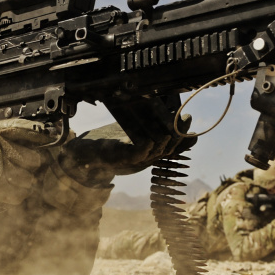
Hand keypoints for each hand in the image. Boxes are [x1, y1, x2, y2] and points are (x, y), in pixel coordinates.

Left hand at [56, 122, 194, 187]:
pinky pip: (137, 153)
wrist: (84, 153)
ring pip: (156, 150)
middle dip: (178, 134)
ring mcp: (134, 159)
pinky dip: (145, 146)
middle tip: (185, 119)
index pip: (172, 146)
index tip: (191, 122)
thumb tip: (165, 115)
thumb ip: (149, 127)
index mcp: (149, 152)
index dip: (183, 137)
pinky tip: (151, 138)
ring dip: (165, 138)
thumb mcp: (133, 134)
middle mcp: (145, 157)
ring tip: (173, 126)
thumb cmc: (108, 142)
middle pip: (168, 147)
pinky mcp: (122, 158)